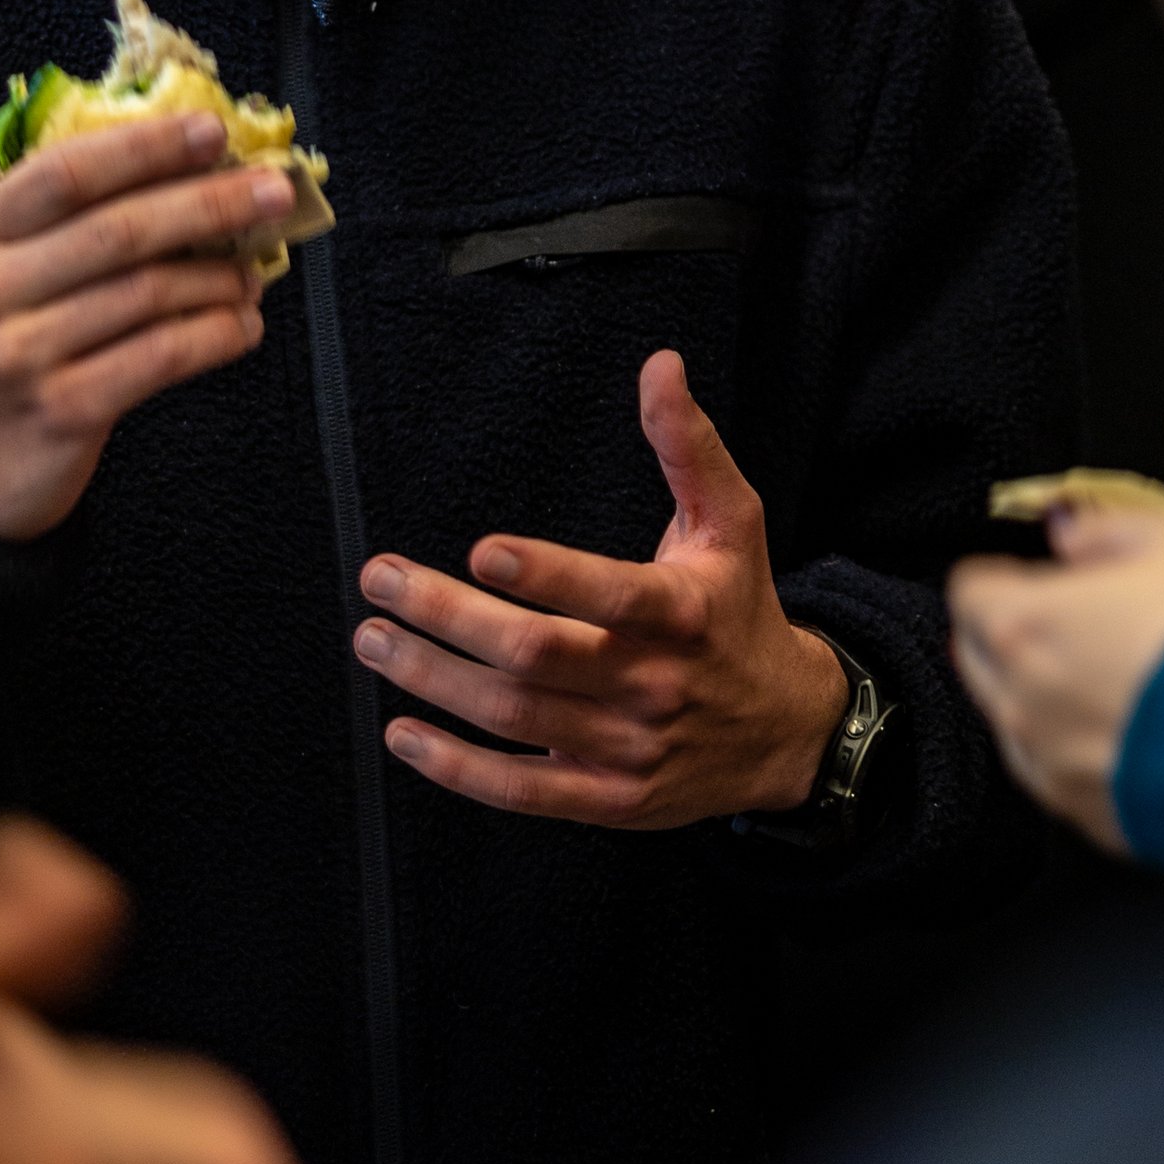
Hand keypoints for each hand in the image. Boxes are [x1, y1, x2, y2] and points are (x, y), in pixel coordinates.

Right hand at [0, 116, 295, 538]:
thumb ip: (65, 222)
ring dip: (221, 276)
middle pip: (120, 229)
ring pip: (150, 292)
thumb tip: (188, 171)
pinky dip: (215, 333)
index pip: (68, 172)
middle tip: (274, 192)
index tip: (213, 132)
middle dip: (211, 203)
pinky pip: (161, 356)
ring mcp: (21, 353)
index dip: (147, 147)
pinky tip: (242, 325)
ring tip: (255, 270)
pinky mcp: (63, 409)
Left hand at [351, 350, 851, 825]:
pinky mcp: (608, 799)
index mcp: (683, 614)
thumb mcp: (732, 523)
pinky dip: (457, 768)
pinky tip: (403, 732)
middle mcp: (653, 684)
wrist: (788, 732)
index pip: (614, 596)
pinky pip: (522, 792)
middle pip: (538, 656)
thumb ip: (688, 446)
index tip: (482, 549)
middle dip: (449, 616)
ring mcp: (627, 749)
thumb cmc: (739, 611)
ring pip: (516, 717)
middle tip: (382, 579)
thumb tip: (660, 365)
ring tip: (375, 638)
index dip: (549, 575)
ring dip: (434, 679)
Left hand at [948, 496, 1163, 849]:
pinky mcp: (1095, 819)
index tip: (1040, 572)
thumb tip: (1071, 534)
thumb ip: (1107, 529)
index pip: (970, 589)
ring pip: (1017, 722)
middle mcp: (1023, 704)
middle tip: (1072, 620)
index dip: (1006, 573)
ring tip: (1114, 678)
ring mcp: (1055, 770)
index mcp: (1025, 625)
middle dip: (1011, 634)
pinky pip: (1064, 774)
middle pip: (979, 658)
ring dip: (1046, 696)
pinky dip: (1084, 750)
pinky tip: (1136, 730)